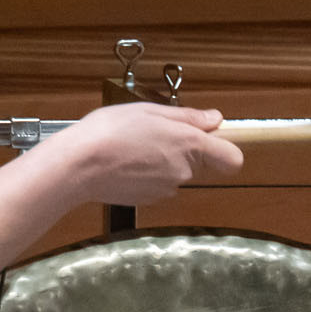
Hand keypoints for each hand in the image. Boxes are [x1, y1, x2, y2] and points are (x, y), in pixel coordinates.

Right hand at [50, 102, 244, 206]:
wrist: (78, 165)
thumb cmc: (111, 131)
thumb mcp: (150, 111)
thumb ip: (188, 117)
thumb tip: (215, 120)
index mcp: (189, 145)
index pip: (232, 159)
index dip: (224, 148)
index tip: (208, 137)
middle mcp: (184, 172)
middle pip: (198, 163)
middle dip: (181, 149)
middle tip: (152, 132)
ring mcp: (166, 190)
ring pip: (175, 174)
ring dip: (161, 162)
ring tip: (132, 147)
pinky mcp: (148, 200)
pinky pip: (156, 185)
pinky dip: (145, 175)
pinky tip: (124, 163)